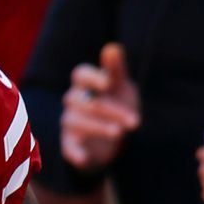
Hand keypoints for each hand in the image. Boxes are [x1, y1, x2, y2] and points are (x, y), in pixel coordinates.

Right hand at [60, 43, 139, 170]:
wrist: (113, 139)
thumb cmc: (116, 105)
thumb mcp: (121, 87)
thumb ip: (116, 69)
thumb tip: (113, 47)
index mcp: (85, 84)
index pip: (80, 74)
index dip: (93, 77)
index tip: (109, 83)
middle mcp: (73, 101)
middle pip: (84, 102)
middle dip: (111, 111)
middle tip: (135, 121)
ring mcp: (69, 123)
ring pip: (75, 121)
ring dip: (97, 127)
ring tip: (119, 133)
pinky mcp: (70, 144)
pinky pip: (67, 147)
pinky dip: (74, 152)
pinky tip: (85, 157)